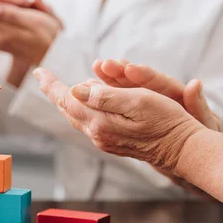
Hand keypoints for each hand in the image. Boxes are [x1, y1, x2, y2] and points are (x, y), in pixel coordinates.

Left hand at [33, 68, 204, 172]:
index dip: (52, 85)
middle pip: (67, 109)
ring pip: (76, 116)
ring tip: (57, 87)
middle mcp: (97, 134)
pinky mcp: (112, 143)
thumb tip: (75, 89)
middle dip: (54, 92)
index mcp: (100, 122)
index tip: (39, 71)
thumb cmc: (165, 121)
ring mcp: (104, 140)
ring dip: (66, 100)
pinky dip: (80, 109)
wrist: (183, 151)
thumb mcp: (138, 101)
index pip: (67, 100)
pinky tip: (82, 102)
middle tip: (43, 77)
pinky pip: (88, 122)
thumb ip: (105, 96)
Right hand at [92, 59, 222, 131]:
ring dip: (109, 79)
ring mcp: (141, 103)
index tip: (129, 69)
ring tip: (95, 70)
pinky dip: (103, 93)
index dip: (144, 74)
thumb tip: (196, 85)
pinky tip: (88, 90)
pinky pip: (114, 100)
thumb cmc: (202, 136)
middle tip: (103, 64)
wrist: (190, 151)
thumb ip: (198, 104)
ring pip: (123, 88)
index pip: (157, 80)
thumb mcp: (204, 120)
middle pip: (135, 80)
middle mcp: (157, 94)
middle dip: (119, 71)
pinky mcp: (130, 112)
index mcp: (176, 94)